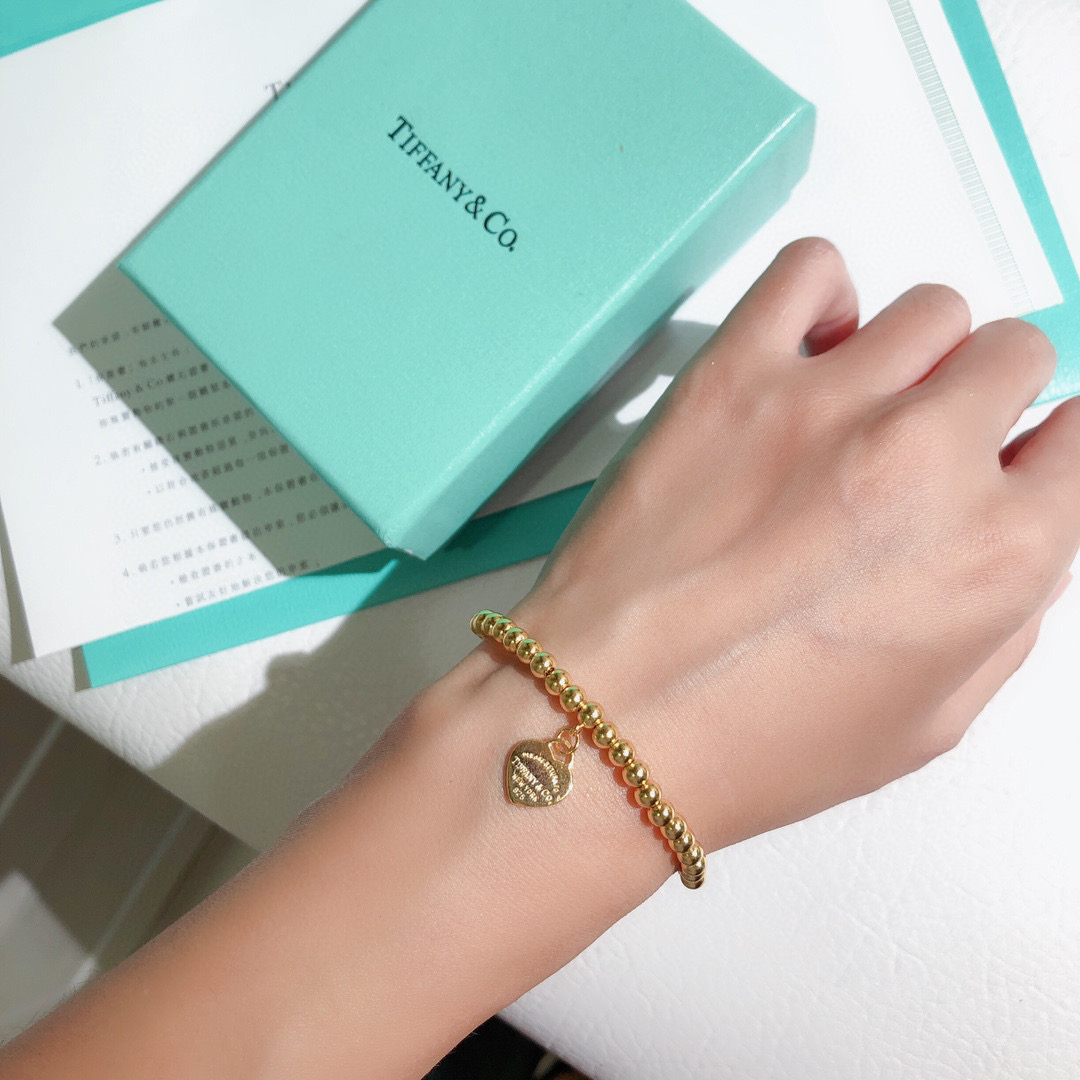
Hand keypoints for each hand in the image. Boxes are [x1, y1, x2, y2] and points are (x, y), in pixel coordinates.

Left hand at [501, 237, 1079, 851]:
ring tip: (853, 410)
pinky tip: (803, 352)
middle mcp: (925, 461)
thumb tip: (1013, 530)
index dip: (1045, 451)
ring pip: (929, 308)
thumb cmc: (749, 743)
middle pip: (1012, 354)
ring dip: (907, 356)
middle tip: (920, 448)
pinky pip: (812, 267)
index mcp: (997, 555)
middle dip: (980, 400)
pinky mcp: (729, 374)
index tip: (1010, 460)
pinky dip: (823, 296)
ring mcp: (823, 404)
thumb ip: (1002, 616)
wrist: (609, 723)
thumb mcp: (927, 721)